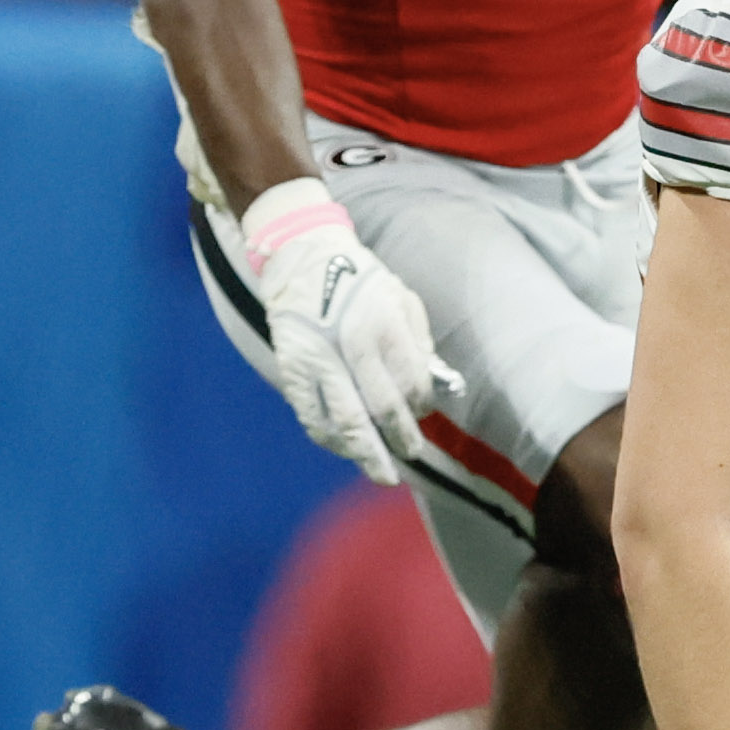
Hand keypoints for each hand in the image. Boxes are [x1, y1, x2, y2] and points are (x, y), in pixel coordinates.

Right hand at [239, 183, 454, 482]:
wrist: (302, 257)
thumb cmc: (361, 281)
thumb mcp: (402, 299)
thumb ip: (420, 343)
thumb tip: (438, 385)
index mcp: (385, 326)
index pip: (413, 383)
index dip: (422, 406)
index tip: (423, 414)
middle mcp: (351, 344)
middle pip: (382, 409)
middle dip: (401, 440)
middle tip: (412, 456)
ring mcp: (318, 359)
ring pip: (345, 421)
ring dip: (366, 453)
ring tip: (382, 472)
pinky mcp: (291, 368)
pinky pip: (311, 416)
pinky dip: (330, 439)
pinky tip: (345, 449)